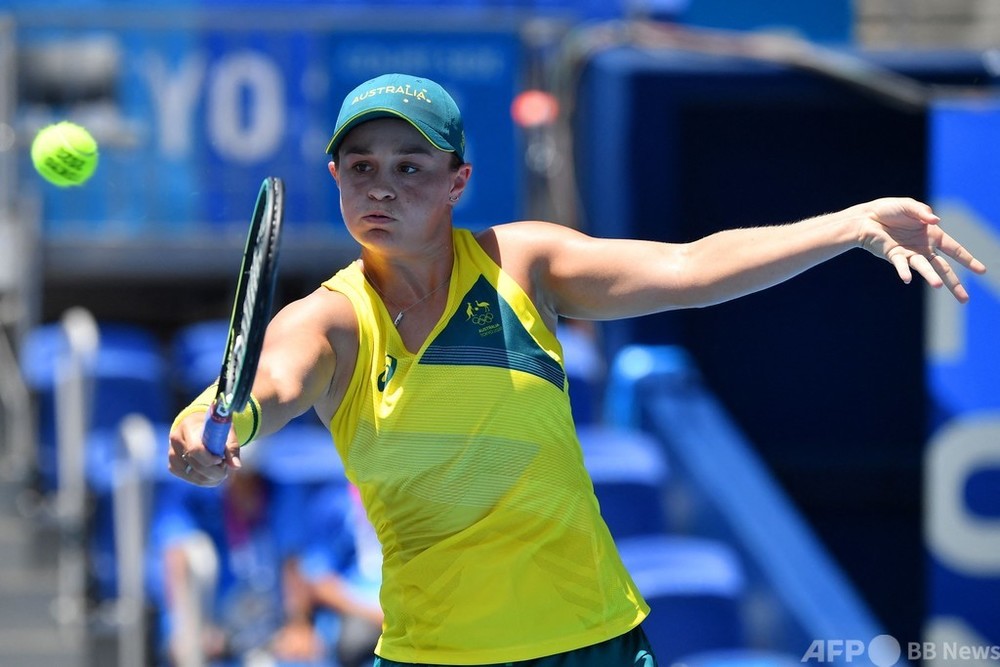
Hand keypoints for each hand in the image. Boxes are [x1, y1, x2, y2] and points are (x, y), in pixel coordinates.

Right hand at [168, 410, 241, 485]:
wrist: (197, 425)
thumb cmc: (213, 427)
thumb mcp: (225, 431)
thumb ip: (232, 447)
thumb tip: (236, 466)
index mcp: (188, 428)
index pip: (195, 450)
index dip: (210, 459)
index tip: (222, 459)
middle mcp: (176, 442)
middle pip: (196, 466)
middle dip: (215, 471)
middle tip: (225, 465)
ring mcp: (172, 455)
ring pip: (194, 476)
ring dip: (212, 477)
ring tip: (221, 467)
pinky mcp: (173, 467)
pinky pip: (191, 480)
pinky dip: (206, 480)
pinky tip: (213, 472)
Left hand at [855, 197, 986, 301]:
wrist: (866, 218)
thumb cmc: (889, 210)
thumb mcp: (909, 206)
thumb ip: (922, 212)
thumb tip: (935, 221)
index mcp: (932, 235)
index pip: (955, 249)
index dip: (968, 259)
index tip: (982, 271)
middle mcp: (923, 248)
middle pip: (943, 268)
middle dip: (955, 283)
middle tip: (965, 299)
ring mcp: (909, 254)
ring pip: (924, 268)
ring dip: (931, 277)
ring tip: (939, 286)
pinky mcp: (893, 256)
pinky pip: (901, 265)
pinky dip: (904, 271)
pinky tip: (907, 278)